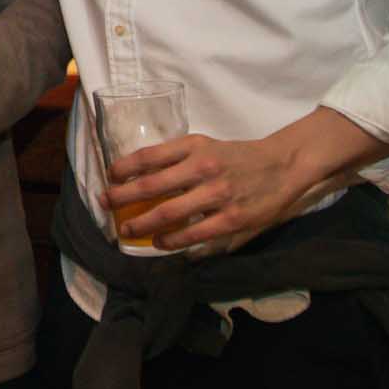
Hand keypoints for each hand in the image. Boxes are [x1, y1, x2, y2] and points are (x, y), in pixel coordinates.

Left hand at [101, 106, 388, 253]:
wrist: (283, 165)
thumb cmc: (238, 156)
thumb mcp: (206, 144)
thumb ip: (177, 157)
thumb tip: (138, 173)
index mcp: (194, 146)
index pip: (149, 155)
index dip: (124, 168)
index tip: (109, 177)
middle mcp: (203, 167)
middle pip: (152, 185)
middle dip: (123, 197)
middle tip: (106, 204)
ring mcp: (217, 194)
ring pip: (169, 213)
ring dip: (143, 224)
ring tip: (128, 230)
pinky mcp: (232, 219)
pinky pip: (195, 234)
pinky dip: (174, 241)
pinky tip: (161, 243)